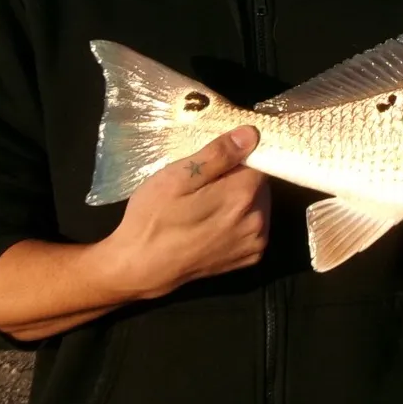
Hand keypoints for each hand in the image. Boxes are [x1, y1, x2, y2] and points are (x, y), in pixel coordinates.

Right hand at [101, 126, 269, 299]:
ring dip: (240, 198)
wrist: (141, 269)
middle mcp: (258, 219)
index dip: (240, 154)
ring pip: (259, 203)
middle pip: (260, 182)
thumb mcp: (176, 177)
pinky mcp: (250, 257)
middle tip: (203, 183)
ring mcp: (256, 242)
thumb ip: (217, 155)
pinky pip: (254, 225)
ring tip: (206, 203)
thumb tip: (252, 134)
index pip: (261, 158)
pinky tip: (213, 221)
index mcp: (242, 195)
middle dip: (238, 177)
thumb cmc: (153, 218)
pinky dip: (240, 218)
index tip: (216, 159)